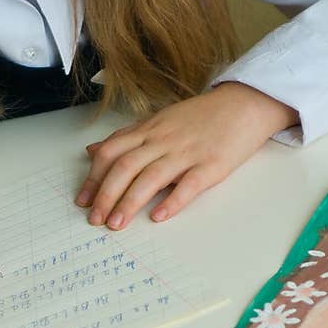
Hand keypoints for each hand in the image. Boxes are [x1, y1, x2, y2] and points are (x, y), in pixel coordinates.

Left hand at [76, 82, 298, 229]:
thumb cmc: (201, 116)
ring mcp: (187, 152)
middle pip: (126, 166)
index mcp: (149, 131)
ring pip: (151, 176)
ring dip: (130, 202)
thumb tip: (93, 151)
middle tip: (95, 219)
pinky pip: (189, 184)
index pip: (112, 152)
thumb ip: (125, 138)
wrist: (245, 104)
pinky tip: (158, 217)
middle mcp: (163, 140)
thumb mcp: (158, 121)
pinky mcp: (212, 164)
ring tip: (116, 224)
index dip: (94, 176)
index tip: (83, 200)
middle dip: (106, 194)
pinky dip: (172, 201)